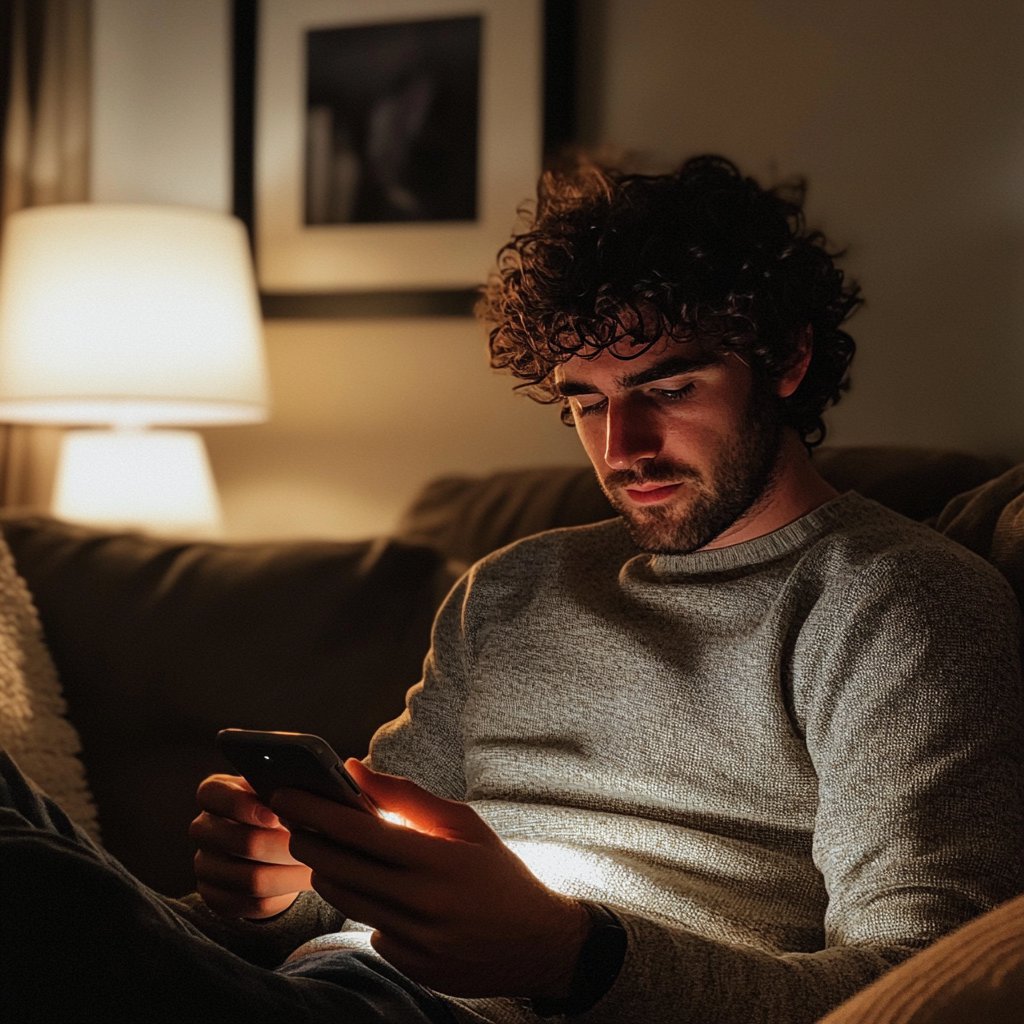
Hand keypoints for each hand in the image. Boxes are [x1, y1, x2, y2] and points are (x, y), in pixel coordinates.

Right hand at [189, 773, 312, 918]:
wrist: (276, 847)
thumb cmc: (293, 806)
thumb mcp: (293, 786)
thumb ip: (310, 777)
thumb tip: (351, 765)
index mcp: (218, 793)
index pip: (210, 794)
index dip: (240, 804)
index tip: (274, 811)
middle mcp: (204, 828)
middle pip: (238, 841)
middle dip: (282, 844)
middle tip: (313, 844)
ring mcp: (206, 865)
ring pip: (248, 878)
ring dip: (289, 873)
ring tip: (317, 864)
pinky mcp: (216, 898)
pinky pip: (249, 904)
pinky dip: (282, 896)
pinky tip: (302, 883)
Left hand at [270, 760, 590, 997]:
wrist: (539, 943)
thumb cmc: (499, 872)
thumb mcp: (464, 823)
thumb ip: (406, 796)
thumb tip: (355, 770)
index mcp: (437, 860)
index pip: (360, 831)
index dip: (317, 810)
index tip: (287, 794)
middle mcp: (423, 904)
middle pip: (340, 869)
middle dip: (307, 841)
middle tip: (291, 822)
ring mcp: (416, 942)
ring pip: (346, 902)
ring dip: (326, 873)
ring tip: (321, 852)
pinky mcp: (413, 968)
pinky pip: (369, 931)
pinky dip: (363, 908)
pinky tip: (371, 891)